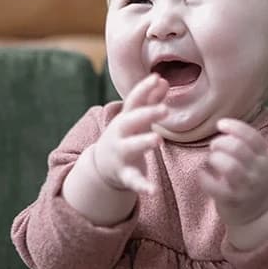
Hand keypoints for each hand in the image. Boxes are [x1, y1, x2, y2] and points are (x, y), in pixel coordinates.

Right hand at [92, 74, 167, 194]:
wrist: (102, 165)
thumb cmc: (126, 135)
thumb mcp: (135, 118)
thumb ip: (150, 100)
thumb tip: (162, 79)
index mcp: (125, 118)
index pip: (133, 100)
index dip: (144, 89)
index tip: (157, 78)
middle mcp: (120, 134)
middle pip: (131, 121)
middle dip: (146, 114)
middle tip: (165, 110)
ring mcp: (120, 154)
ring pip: (130, 147)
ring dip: (143, 142)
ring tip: (157, 139)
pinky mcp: (124, 174)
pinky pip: (133, 180)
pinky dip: (142, 185)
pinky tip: (152, 190)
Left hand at [199, 118, 267, 225]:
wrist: (259, 215)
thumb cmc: (251, 181)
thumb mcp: (257, 162)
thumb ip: (246, 145)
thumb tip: (223, 126)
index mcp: (264, 158)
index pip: (253, 137)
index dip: (235, 127)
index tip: (220, 124)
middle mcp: (259, 172)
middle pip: (239, 149)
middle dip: (221, 143)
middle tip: (214, 145)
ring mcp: (247, 188)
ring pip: (230, 167)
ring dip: (216, 158)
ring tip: (211, 159)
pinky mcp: (233, 201)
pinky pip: (215, 187)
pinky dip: (204, 178)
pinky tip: (202, 174)